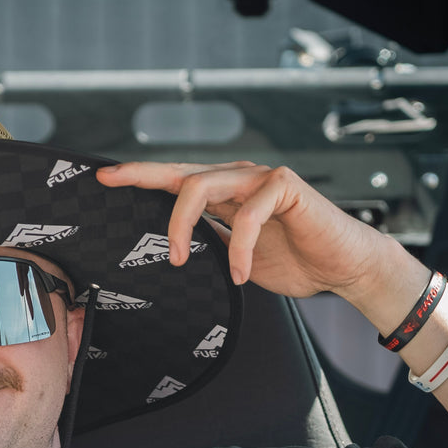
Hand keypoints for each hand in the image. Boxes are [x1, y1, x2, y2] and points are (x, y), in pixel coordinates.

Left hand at [95, 161, 404, 303]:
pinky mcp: (285, 187)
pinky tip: (240, 274)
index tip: (104, 177)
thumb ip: (209, 243)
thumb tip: (169, 249)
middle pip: (180, 173)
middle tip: (113, 187)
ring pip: (202, 185)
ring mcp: (261, 179)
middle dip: (142, 179)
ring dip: (180, 224)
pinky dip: (239, 248)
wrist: (344, 268)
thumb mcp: (236, 257)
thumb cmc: (297, 261)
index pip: (175, 180)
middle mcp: (239, 179)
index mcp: (225, 193)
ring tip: (175, 258)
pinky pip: (248, 215)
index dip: (139, 176)